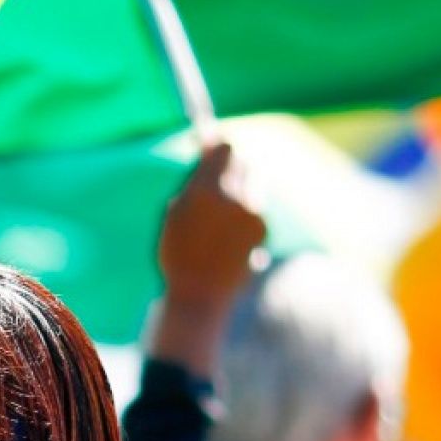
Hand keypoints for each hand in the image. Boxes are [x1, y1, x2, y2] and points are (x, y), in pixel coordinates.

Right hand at [159, 142, 266, 309]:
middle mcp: (235, 198)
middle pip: (243, 163)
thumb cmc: (178, 253)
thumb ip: (194, 181)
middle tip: (216, 180)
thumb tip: (207, 151)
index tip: (211, 147)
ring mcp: (253, 214)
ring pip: (252, 186)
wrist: (200, 294)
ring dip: (240, 190)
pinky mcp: (264, 229)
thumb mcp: (176, 213)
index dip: (218, 146)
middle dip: (231, 168)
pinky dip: (245, 213)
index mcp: (207, 191)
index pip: (226, 149)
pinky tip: (228, 235)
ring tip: (219, 217)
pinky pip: (256, 207)